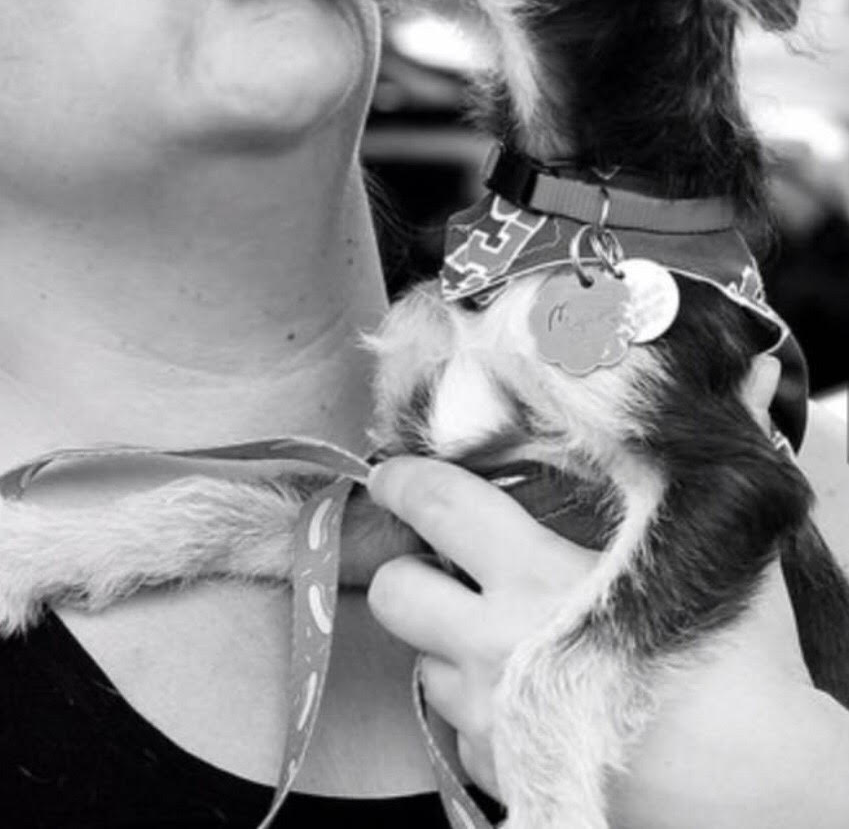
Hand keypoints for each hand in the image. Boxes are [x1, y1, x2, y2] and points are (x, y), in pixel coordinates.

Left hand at [365, 446, 848, 827]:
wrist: (767, 801)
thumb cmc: (745, 673)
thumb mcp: (721, 555)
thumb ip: (708, 467)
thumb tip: (746, 374)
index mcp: (534, 576)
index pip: (436, 504)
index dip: (402, 480)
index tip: (392, 472)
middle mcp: (493, 646)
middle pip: (395, 592)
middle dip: (409, 571)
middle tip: (443, 564)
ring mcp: (492, 717)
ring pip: (423, 667)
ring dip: (447, 647)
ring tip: (497, 638)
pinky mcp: (504, 777)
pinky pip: (460, 733)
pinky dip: (480, 711)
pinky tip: (526, 699)